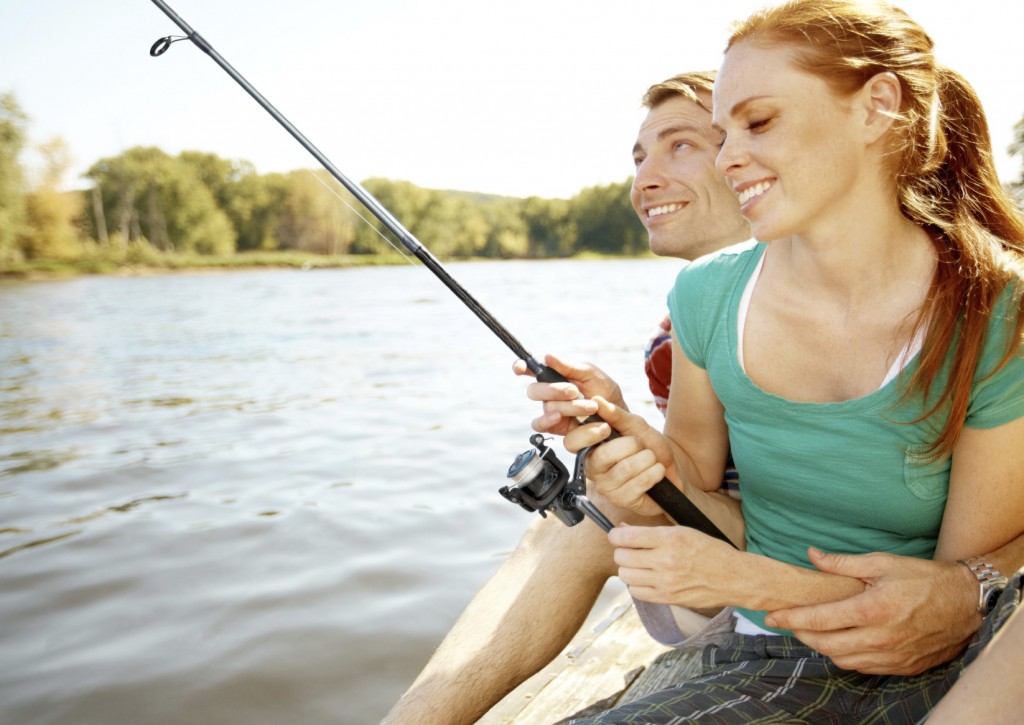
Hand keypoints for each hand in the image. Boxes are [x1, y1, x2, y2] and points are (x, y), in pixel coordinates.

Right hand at [512, 354, 622, 435]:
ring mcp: (551, 411)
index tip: (519, 368)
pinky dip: (547, 420)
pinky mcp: (554, 427)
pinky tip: (559, 417)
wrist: (618, 419)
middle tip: (574, 391)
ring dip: (568, 406)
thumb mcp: (592, 375)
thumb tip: (547, 356)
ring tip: (590, 407)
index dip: (521, 367)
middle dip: (554, 390)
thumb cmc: (605, 393)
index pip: (532, 370)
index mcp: (556, 376)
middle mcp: (550, 393)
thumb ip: (570, 366)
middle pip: (534, 390)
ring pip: (545, 406)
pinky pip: (540, 425)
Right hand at [566, 396, 674, 516]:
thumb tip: (597, 400)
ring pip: (625, 468)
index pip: (572, 442)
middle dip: (631, 445)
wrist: (673, 468)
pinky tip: (656, 472)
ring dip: (647, 459)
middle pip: (603, 456)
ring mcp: (606, 486)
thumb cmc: (649, 445)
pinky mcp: (622, 500)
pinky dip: (654, 473)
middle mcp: (593, 468)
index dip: (587, 434)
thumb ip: (616, 414)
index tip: (606, 428)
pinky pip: (638, 483)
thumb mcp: (635, 425)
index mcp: (590, 447)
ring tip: (651, 459)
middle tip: (640, 445)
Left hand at [609, 524, 740, 608]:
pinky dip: (636, 585)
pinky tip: (646, 578)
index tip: (617, 535)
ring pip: (625, 575)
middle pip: (621, 556)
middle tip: (631, 550)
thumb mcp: (682, 531)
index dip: (615, 535)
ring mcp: (665, 582)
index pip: (625, 537)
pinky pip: (635, 592)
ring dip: (628, 568)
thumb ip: (650, 532)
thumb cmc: (709, 550)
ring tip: (639, 564)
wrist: (732, 577)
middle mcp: (665, 561)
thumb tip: (622, 530)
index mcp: (669, 539)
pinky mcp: (667, 598)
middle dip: (622, 551)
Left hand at [765, 548, 979, 674]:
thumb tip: (812, 555)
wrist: (966, 604)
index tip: (771, 616)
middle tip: (788, 622)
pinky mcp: (902, 666)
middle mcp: (879, 638)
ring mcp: (891, 656)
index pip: (819, 620)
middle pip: (825, 645)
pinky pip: (863, 667)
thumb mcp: (882, 562)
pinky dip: (846, 657)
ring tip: (812, 630)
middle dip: (801, 634)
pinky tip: (840, 642)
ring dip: (822, 647)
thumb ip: (843, 564)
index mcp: (871, 609)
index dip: (791, 619)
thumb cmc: (924, 578)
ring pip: (842, 660)